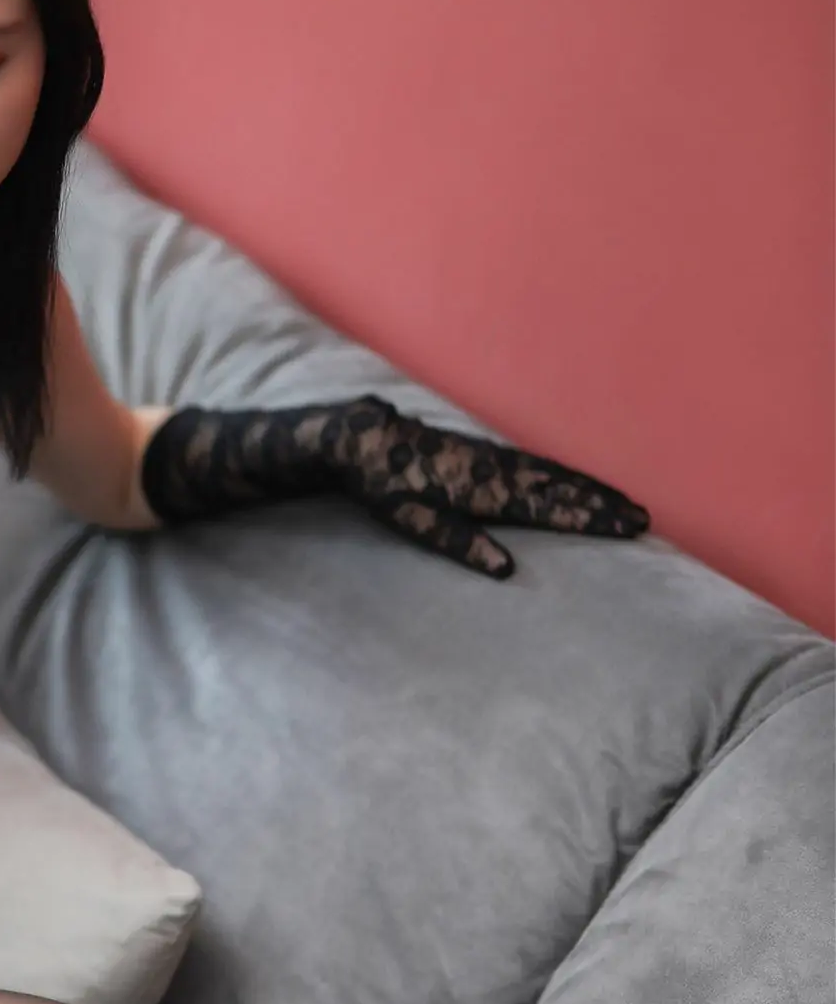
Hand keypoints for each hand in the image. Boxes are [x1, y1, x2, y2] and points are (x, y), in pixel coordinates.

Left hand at [326, 393, 649, 578]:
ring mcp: (492, 457)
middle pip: (560, 488)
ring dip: (591, 488)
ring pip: (553, 473)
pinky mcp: (486, 451)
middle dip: (603, 504)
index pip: (545, 508)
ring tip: (627, 502)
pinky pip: (537, 464)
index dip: (586, 518)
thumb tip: (505, 568)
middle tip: (643, 519)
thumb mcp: (410, 520)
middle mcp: (495, 469)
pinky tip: (580, 482)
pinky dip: (566, 474)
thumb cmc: (382, 484)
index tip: (624, 528)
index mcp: (481, 490)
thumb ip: (457, 542)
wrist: (361, 435)